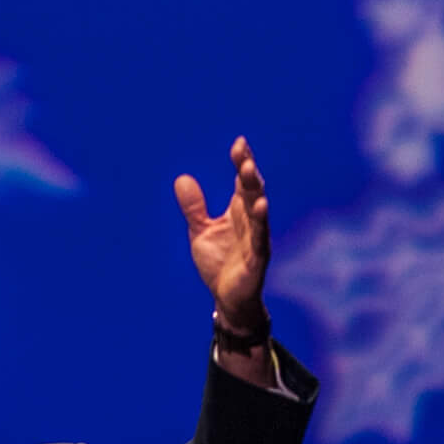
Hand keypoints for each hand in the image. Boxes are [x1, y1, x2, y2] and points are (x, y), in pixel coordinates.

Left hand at [175, 136, 271, 335]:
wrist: (226, 299)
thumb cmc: (219, 263)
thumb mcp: (200, 232)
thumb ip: (194, 208)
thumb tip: (182, 178)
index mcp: (238, 212)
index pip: (242, 182)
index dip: (242, 163)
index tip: (239, 144)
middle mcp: (250, 221)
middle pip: (251, 191)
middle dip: (248, 172)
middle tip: (243, 154)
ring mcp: (256, 238)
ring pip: (258, 210)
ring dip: (254, 190)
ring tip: (250, 171)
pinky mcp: (257, 258)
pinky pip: (260, 237)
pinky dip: (261, 222)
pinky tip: (261, 206)